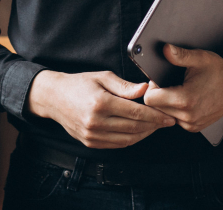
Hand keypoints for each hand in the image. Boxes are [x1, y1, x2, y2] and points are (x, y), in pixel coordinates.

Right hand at [25, 69, 175, 148]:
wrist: (54, 97)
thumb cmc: (80, 83)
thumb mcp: (102, 77)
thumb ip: (125, 86)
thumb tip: (146, 89)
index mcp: (101, 103)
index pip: (136, 113)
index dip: (156, 116)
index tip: (168, 117)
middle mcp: (96, 122)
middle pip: (134, 128)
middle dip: (154, 126)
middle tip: (166, 121)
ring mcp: (92, 135)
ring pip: (128, 140)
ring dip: (145, 135)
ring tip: (154, 126)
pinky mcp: (90, 143)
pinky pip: (117, 145)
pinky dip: (131, 140)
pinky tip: (139, 132)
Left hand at [143, 44, 222, 132]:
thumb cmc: (220, 72)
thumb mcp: (200, 58)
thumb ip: (180, 55)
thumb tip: (165, 49)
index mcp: (185, 100)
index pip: (150, 99)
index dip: (152, 87)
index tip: (159, 80)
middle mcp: (187, 116)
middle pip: (155, 108)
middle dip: (158, 94)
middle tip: (169, 83)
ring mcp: (191, 124)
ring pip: (164, 114)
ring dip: (166, 103)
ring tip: (178, 90)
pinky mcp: (194, 127)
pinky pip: (175, 119)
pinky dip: (175, 110)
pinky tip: (184, 99)